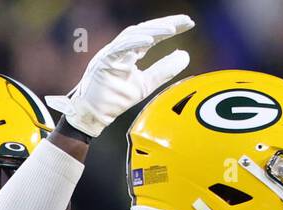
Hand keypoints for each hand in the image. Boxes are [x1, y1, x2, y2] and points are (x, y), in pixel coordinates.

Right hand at [47, 15, 193, 137]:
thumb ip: (164, 70)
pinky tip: (150, 40)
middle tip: (186, 21)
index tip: (189, 24)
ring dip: (152, 30)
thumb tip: (185, 55)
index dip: (170, 28)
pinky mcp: (103, 61)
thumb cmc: (115, 100)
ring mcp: (111, 53)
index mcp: (129, 52)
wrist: (93, 115)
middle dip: (165, 23)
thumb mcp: (146, 84)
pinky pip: (119, 48)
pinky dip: (134, 42)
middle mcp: (120, 48)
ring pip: (133, 34)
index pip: (152, 35)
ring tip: (172, 29)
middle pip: (144, 30)